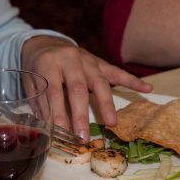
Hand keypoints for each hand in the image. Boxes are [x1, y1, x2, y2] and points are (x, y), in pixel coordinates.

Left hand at [22, 36, 152, 139]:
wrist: (45, 43)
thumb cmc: (37, 68)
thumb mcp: (31, 83)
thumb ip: (41, 103)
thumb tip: (50, 129)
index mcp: (48, 63)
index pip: (54, 91)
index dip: (58, 113)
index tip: (62, 132)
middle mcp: (70, 59)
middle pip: (78, 88)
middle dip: (81, 114)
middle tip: (83, 136)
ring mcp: (87, 60)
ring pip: (100, 82)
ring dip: (106, 104)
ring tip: (112, 123)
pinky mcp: (99, 62)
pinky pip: (117, 72)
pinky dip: (132, 80)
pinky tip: (147, 89)